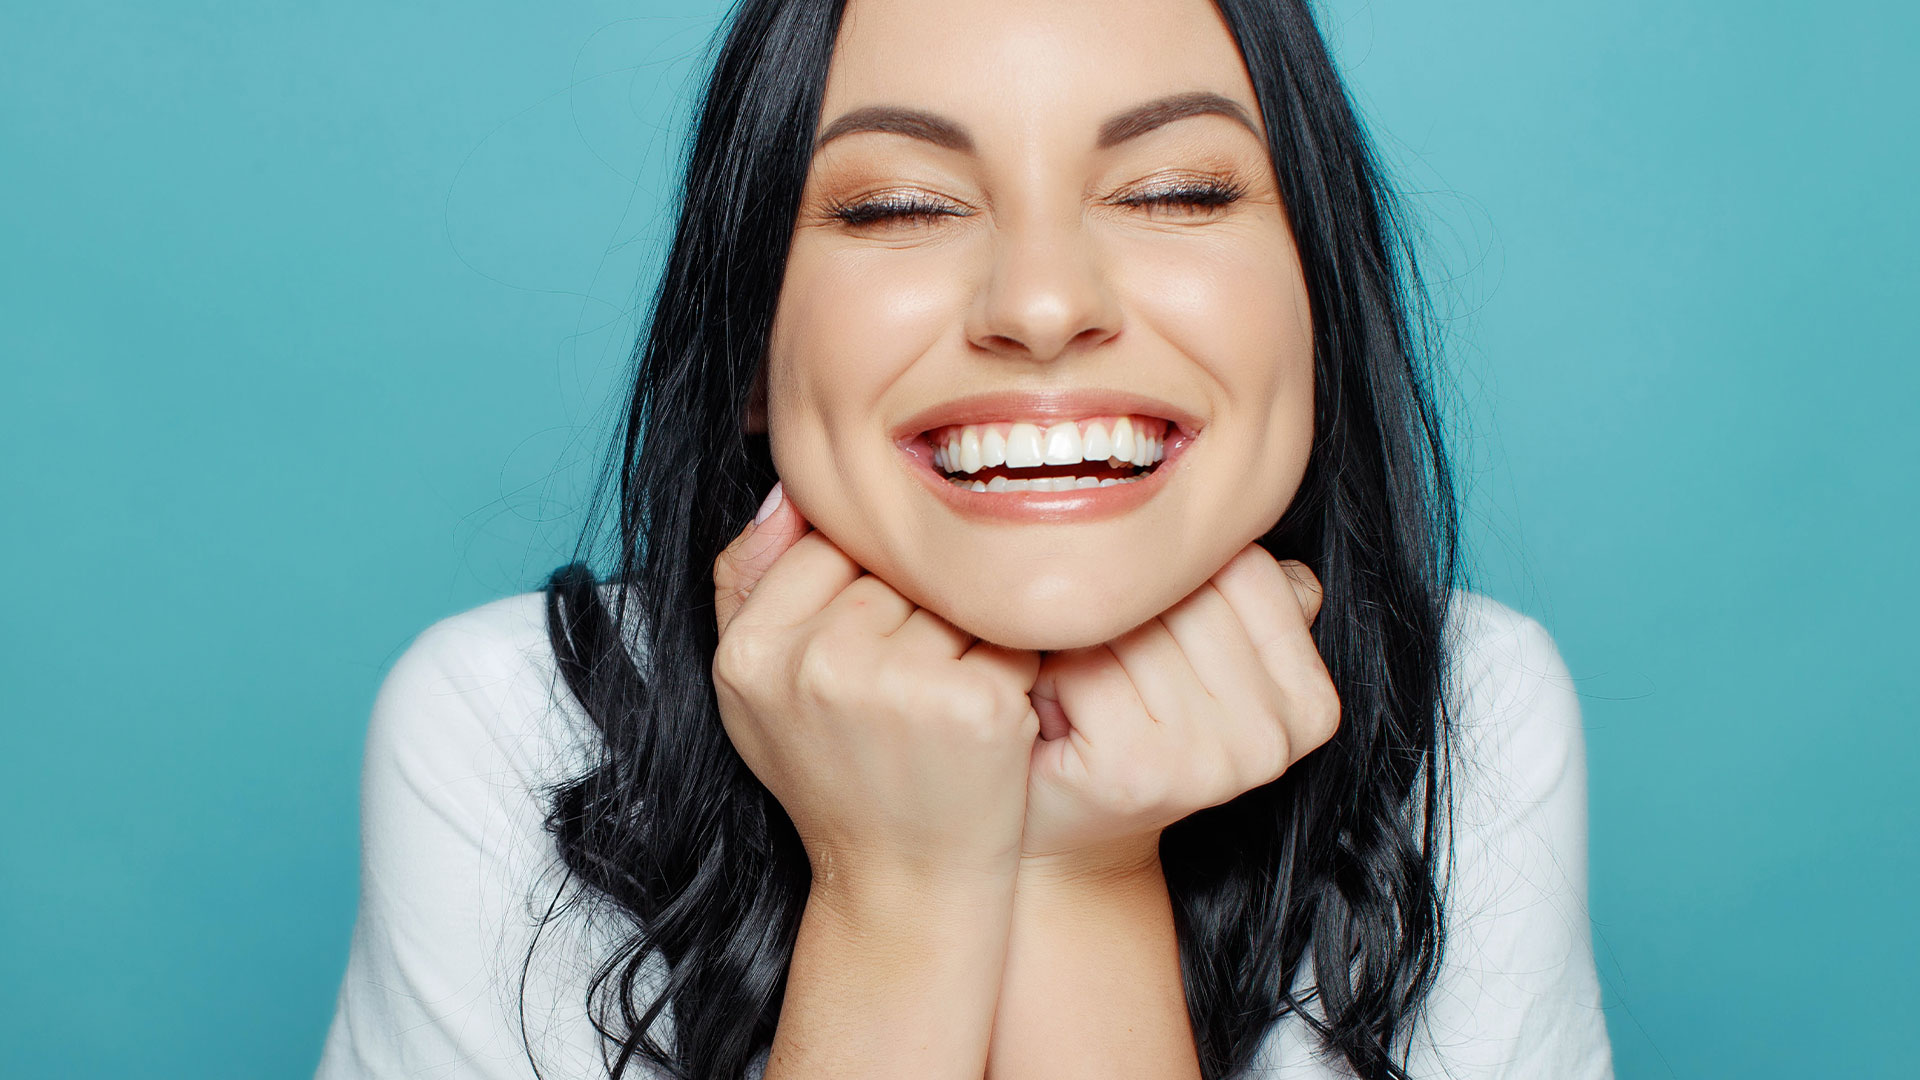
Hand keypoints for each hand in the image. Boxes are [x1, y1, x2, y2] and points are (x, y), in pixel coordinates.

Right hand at [711, 483, 1043, 893]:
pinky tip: (982, 715)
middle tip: (905, 685)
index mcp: (751, 652)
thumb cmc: (833, 774)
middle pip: (893, 565)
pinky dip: (1010, 666)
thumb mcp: (753, 686)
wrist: (899, 883)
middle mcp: (818, 663)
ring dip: (962, 632)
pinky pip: (1008, 632)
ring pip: (952, 593)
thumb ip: (747, 580)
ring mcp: (899, 684)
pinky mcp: (975, 705)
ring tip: (938, 700)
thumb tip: (789, 486)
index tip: (866, 644)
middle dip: (912, 609)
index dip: (859, 587)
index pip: (825, 541)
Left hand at [1019, 544, 1339, 867]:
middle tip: (1101, 662)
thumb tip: (1244, 518)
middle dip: (1124, 610)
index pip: (1242, 568)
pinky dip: (1049, 675)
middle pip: (1184, 594)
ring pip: (1131, 626)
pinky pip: (1084, 665)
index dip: (1171, 581)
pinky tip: (1054, 710)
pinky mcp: (1143, 771)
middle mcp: (1277, 737)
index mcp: (1312, 702)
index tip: (1151, 632)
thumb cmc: (1124, 727)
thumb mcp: (1200, 658)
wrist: (1068, 838)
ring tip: (1078, 687)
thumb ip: (1238, 594)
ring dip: (1080, 642)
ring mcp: (1216, 759)